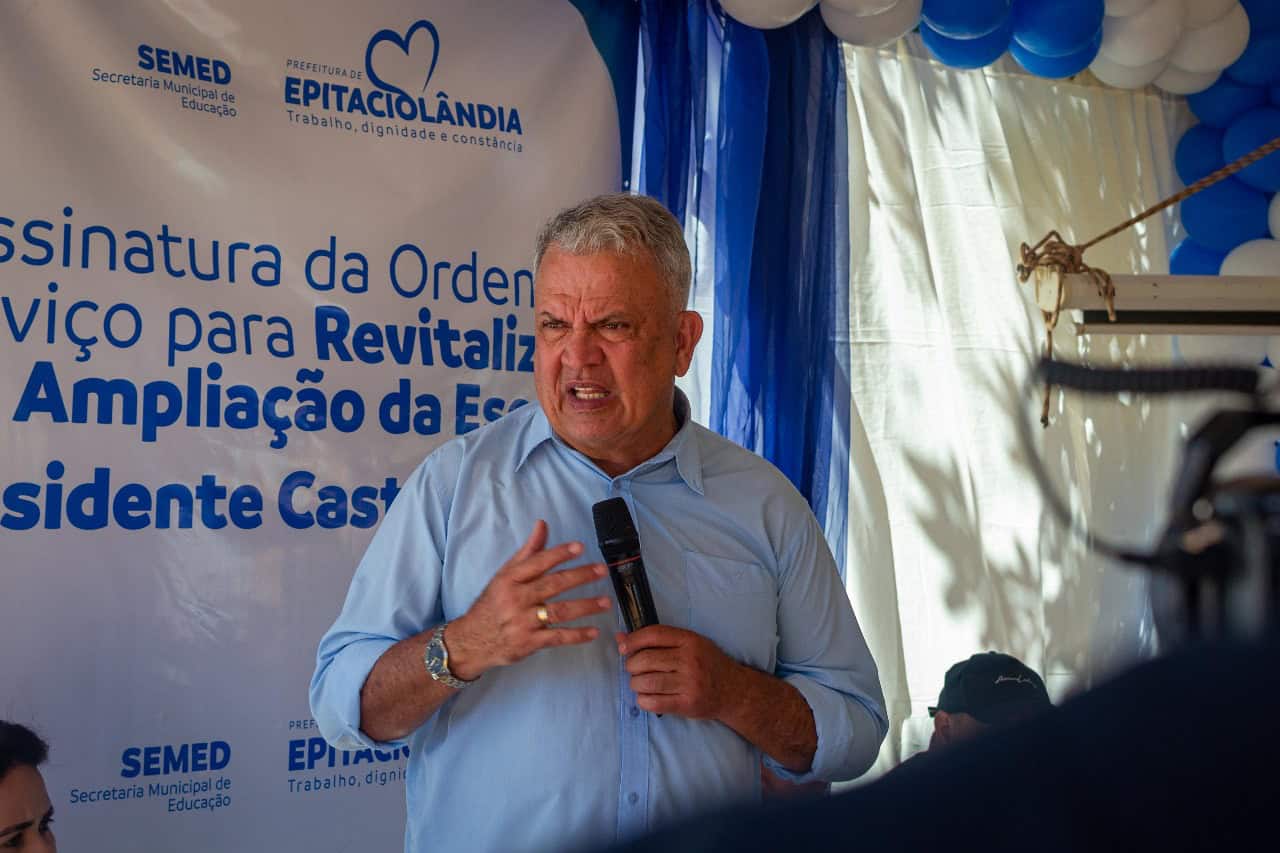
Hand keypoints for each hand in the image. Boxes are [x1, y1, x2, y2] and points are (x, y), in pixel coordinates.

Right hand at [446, 520, 610, 680]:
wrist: (472, 640)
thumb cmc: (493, 604)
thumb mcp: (505, 576)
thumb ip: (528, 552)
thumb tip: (542, 525)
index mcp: (510, 579)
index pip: (537, 562)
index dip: (559, 554)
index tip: (580, 547)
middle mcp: (516, 598)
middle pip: (553, 584)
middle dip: (580, 576)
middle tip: (601, 571)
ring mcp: (523, 622)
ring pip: (559, 611)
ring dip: (585, 606)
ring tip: (606, 602)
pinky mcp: (528, 642)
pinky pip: (557, 637)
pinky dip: (577, 635)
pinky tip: (594, 632)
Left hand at [617, 625, 742, 718]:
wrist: (734, 690)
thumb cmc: (707, 663)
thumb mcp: (689, 644)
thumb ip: (658, 640)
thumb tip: (620, 637)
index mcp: (689, 640)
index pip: (653, 635)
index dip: (633, 640)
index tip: (623, 647)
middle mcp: (690, 660)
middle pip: (645, 660)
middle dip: (631, 665)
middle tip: (634, 669)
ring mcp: (689, 683)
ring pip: (646, 682)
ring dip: (635, 684)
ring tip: (640, 683)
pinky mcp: (687, 704)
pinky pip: (653, 702)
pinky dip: (643, 700)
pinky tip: (646, 697)